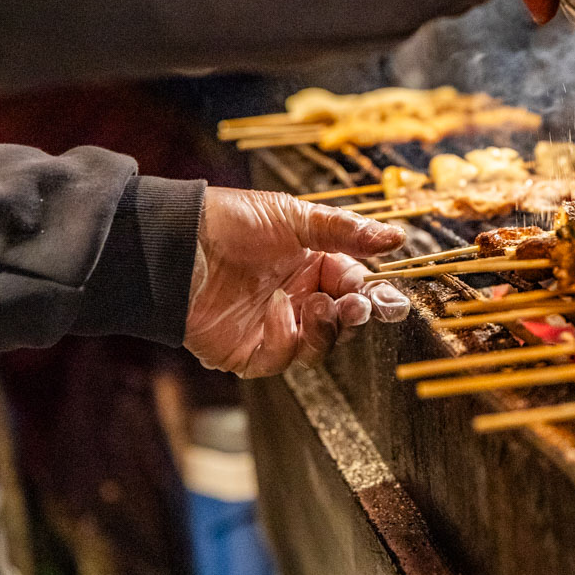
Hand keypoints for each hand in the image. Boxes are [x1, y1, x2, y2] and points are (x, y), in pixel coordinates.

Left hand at [183, 188, 407, 377]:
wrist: (175, 242)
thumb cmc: (231, 221)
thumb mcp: (295, 217)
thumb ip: (347, 232)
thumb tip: (398, 238)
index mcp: (313, 267)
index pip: (356, 288)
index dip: (374, 295)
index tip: (387, 298)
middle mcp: (298, 300)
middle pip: (343, 323)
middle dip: (355, 314)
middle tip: (356, 304)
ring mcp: (275, 328)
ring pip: (320, 346)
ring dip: (327, 329)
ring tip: (320, 305)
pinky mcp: (249, 352)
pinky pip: (282, 357)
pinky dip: (286, 337)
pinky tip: (277, 308)